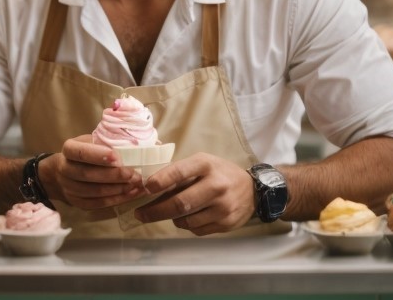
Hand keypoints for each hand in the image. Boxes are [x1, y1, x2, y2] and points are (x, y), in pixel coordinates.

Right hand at [41, 136, 145, 212]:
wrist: (64, 171)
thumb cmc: (87, 150)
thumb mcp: (92, 140)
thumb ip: (108, 140)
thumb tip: (140, 141)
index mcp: (69, 149)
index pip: (80, 152)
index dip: (97, 155)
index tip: (117, 157)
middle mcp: (65, 169)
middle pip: (88, 175)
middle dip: (113, 176)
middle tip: (135, 174)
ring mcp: (69, 188)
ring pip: (94, 192)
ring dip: (118, 189)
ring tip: (137, 185)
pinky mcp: (77, 203)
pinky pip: (98, 204)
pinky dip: (116, 199)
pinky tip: (131, 194)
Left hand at [133, 153, 254, 235]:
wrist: (252, 190)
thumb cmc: (220, 173)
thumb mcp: (203, 163)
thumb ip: (181, 173)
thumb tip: (151, 188)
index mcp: (207, 164)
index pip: (180, 171)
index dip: (161, 180)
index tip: (146, 188)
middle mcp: (216, 185)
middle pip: (180, 203)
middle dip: (156, 211)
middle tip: (140, 214)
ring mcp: (222, 207)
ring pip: (186, 220)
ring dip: (172, 218)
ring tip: (169, 212)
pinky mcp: (225, 223)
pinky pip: (196, 230)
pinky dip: (187, 225)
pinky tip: (189, 217)